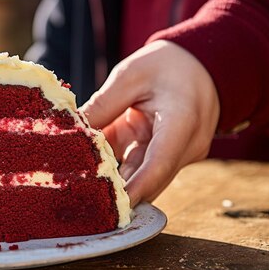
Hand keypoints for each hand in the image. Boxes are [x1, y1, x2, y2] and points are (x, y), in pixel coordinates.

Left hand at [80, 40, 219, 206]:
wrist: (198, 63)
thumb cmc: (167, 64)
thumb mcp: (130, 75)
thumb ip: (102, 104)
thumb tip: (70, 130)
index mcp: (182, 121)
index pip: (159, 163)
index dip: (136, 188)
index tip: (114, 207)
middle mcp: (186, 144)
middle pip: (150, 177)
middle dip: (119, 191)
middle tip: (83, 201)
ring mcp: (179, 152)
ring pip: (143, 175)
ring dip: (116, 181)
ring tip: (80, 188)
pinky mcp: (166, 154)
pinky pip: (139, 167)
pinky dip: (118, 169)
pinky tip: (91, 172)